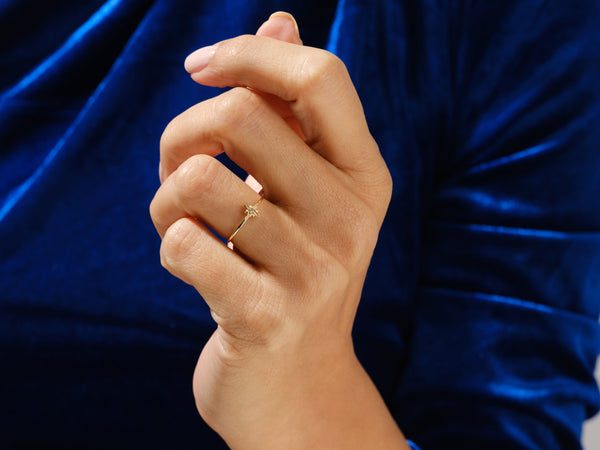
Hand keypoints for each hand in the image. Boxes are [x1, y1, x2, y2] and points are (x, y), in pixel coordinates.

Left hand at [150, 12, 408, 449]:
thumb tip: (280, 18)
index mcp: (365, 175)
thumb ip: (292, 106)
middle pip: (241, 116)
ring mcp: (313, 271)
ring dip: (164, 196)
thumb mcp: (306, 188)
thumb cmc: (292, 268)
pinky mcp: (265, 316)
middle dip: (182, 131)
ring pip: (197, 180)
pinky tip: (190, 261)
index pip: (321, 76)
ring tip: (183, 222)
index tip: (201, 68)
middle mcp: (349, 218)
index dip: (250, 53)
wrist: (297, 380)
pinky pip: (181, 244)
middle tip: (179, 166)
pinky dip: (167, 243)